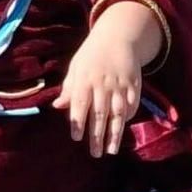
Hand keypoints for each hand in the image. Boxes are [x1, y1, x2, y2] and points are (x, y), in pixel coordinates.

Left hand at [54, 15, 151, 157]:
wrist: (116, 38)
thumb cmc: (90, 56)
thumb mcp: (75, 68)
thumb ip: (69, 88)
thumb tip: (57, 106)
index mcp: (84, 79)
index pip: (80, 104)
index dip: (78, 122)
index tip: (76, 138)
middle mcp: (102, 84)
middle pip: (99, 113)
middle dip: (97, 135)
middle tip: (95, 154)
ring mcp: (120, 85)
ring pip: (118, 114)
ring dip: (115, 133)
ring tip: (111, 150)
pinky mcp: (134, 85)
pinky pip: (132, 105)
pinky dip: (128, 117)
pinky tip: (122, 128)